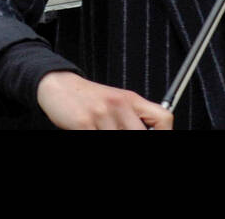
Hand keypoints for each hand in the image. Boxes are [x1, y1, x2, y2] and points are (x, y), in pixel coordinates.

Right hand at [36, 70, 172, 129]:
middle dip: (134, 139)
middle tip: (118, 133)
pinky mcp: (84, 122)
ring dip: (108, 137)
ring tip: (102, 130)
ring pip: (118, 138)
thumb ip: (133, 117)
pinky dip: (93, 138)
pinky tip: (91, 132)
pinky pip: (97, 139)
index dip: (166, 133)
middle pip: (141, 134)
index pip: (163, 119)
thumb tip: (150, 130)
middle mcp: (119, 104)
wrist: (58, 85)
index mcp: (130, 100)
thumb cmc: (88, 98)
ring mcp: (102, 113)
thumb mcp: (115, 102)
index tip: (156, 138)